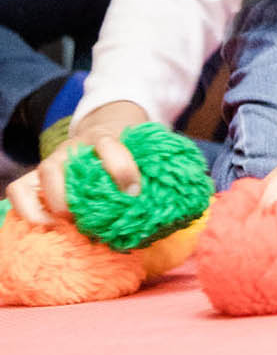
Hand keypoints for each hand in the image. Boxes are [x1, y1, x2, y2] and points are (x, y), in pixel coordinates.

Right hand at [5, 100, 147, 225]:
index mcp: (107, 136)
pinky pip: (19, 189)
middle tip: (91, 219)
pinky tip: (46, 225)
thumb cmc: (128, 150)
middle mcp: (77, 146)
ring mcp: (55, 158)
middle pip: (69, 162)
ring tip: (68, 225)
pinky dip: (27, 209)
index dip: (121, 168)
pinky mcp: (37, 174)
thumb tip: (178, 208)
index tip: (133, 192)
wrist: (105, 128)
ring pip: (45, 173)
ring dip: (55, 203)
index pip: (110, 145)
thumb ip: (155, 172)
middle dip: (77, 195)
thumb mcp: (143, 152)